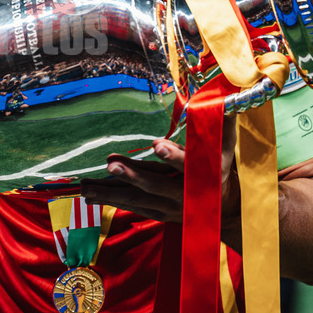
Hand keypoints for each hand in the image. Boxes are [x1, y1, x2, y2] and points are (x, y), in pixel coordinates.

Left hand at [81, 116, 239, 226]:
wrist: (225, 209)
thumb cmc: (221, 168)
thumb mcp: (224, 147)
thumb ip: (219, 125)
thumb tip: (221, 99)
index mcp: (203, 175)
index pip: (188, 165)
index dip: (173, 156)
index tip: (157, 145)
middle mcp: (185, 195)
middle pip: (156, 185)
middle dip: (133, 175)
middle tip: (112, 164)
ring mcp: (171, 207)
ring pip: (138, 199)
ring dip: (112, 192)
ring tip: (87, 186)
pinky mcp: (160, 214)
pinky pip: (133, 206)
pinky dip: (113, 200)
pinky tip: (92, 194)